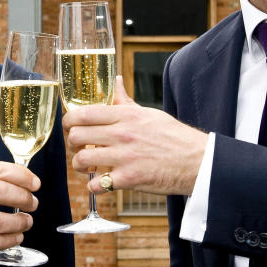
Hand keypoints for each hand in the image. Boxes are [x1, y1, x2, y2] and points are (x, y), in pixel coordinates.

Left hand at [62, 76, 206, 196]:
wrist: (198, 161)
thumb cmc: (174, 137)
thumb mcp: (149, 113)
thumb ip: (125, 102)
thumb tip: (115, 81)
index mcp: (126, 115)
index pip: (83, 113)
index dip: (69, 121)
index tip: (71, 128)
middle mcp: (122, 134)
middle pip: (76, 136)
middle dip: (72, 144)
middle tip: (80, 148)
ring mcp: (124, 157)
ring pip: (82, 160)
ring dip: (80, 165)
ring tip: (88, 166)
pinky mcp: (129, 179)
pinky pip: (97, 184)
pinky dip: (95, 186)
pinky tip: (103, 182)